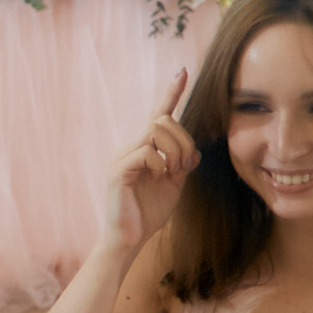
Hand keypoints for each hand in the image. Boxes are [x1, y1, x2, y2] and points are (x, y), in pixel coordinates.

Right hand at [105, 69, 194, 253]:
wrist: (129, 239)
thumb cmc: (148, 214)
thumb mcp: (174, 186)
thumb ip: (182, 166)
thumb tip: (193, 152)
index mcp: (144, 150)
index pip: (159, 115)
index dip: (171, 93)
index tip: (182, 72)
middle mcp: (131, 148)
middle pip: (163, 120)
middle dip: (182, 140)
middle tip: (182, 166)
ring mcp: (122, 157)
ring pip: (156, 132)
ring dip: (174, 152)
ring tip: (170, 173)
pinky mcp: (119, 170)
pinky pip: (147, 152)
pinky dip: (160, 164)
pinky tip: (157, 178)